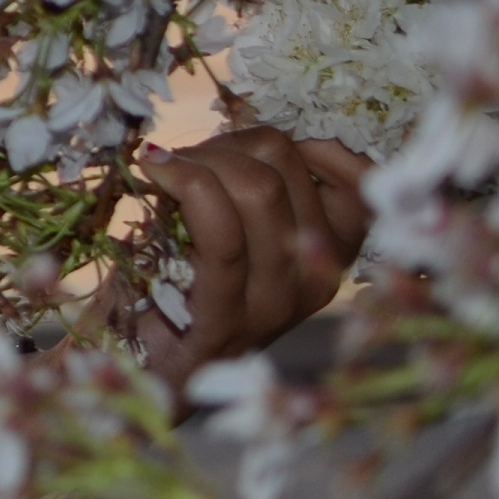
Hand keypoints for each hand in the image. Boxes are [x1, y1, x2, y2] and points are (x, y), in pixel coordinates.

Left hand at [130, 126, 371, 386]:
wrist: (141, 368)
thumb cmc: (178, 284)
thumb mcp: (233, 230)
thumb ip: (251, 187)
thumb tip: (244, 129)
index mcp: (327, 258)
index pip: (357, 182)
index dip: (308, 142)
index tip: (251, 144)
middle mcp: (315, 281)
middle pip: (286, 165)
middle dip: (225, 143)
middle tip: (184, 161)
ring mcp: (276, 302)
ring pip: (257, 188)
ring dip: (197, 159)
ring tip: (164, 172)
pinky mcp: (226, 315)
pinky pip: (221, 229)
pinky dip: (184, 181)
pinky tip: (154, 170)